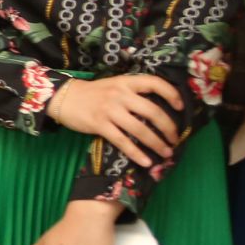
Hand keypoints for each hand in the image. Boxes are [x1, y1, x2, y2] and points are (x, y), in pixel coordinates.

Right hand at [45, 75, 182, 170]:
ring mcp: (109, 110)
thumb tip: (157, 111)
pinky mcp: (99, 124)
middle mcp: (119, 95)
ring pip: (140, 129)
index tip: (181, 108)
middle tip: (175, 139)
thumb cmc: (92, 93)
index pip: (155, 83)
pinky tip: (146, 162)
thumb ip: (132, 94)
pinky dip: (136, 153)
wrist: (63, 97)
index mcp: (125, 82)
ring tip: (167, 153)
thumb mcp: (114, 85)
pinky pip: (122, 141)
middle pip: (153, 111)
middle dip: (169, 128)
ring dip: (157, 144)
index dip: (172, 94)